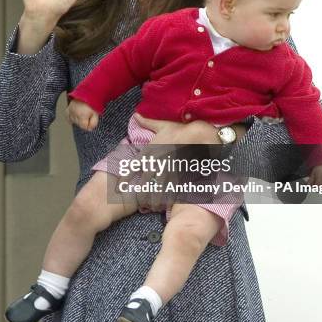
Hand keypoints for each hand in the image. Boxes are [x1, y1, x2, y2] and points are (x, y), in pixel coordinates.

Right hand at [66, 100, 98, 130]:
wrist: (87, 94)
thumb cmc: (92, 103)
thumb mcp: (96, 114)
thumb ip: (93, 123)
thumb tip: (89, 129)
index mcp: (82, 115)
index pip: (84, 127)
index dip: (88, 125)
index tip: (91, 121)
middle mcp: (75, 114)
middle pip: (79, 124)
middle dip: (84, 122)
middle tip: (88, 116)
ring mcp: (71, 111)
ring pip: (74, 121)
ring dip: (78, 120)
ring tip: (83, 114)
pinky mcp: (68, 109)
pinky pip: (68, 116)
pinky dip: (71, 118)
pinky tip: (75, 116)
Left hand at [132, 114, 246, 210]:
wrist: (200, 134)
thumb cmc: (181, 129)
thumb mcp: (164, 125)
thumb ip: (148, 122)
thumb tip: (136, 115)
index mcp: (150, 150)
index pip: (133, 166)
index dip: (126, 177)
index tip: (121, 186)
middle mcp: (156, 161)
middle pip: (144, 182)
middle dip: (140, 192)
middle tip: (138, 201)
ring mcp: (167, 169)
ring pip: (156, 189)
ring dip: (153, 198)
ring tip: (152, 206)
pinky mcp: (178, 175)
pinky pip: (170, 189)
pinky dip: (167, 197)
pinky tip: (166, 203)